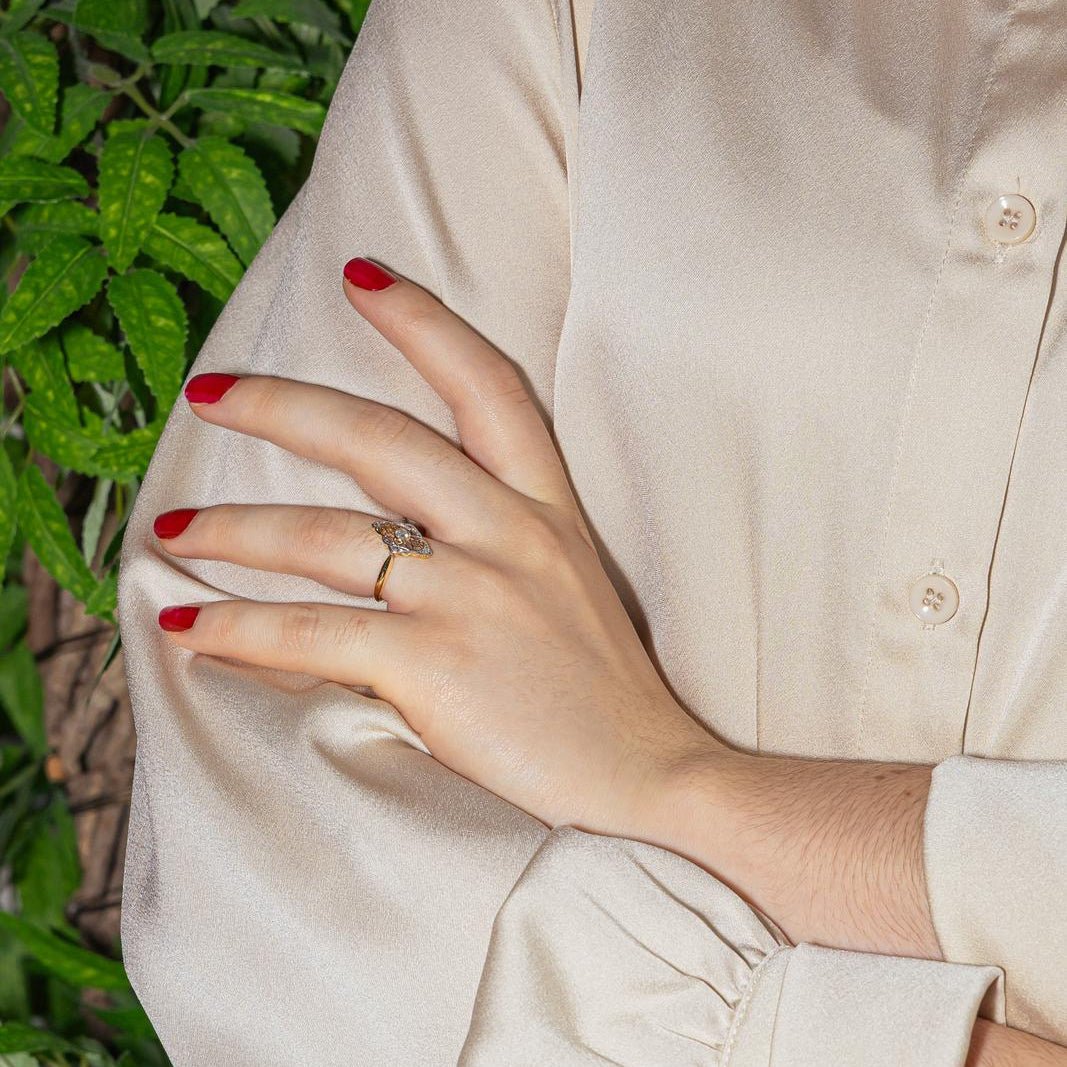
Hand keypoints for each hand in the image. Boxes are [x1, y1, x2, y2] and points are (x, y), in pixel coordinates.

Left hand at [154, 257, 715, 842]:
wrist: (654, 781)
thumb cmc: (607, 693)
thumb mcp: (567, 592)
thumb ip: (499, 550)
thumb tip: (399, 548)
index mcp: (547, 509)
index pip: (488, 386)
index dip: (423, 322)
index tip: (362, 278)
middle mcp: (508, 534)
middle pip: (378, 438)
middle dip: (283, 406)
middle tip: (210, 392)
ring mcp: (470, 596)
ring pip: (324, 536)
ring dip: (234, 529)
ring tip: (174, 530)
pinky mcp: (434, 665)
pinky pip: (312, 633)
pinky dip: (241, 629)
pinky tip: (194, 626)